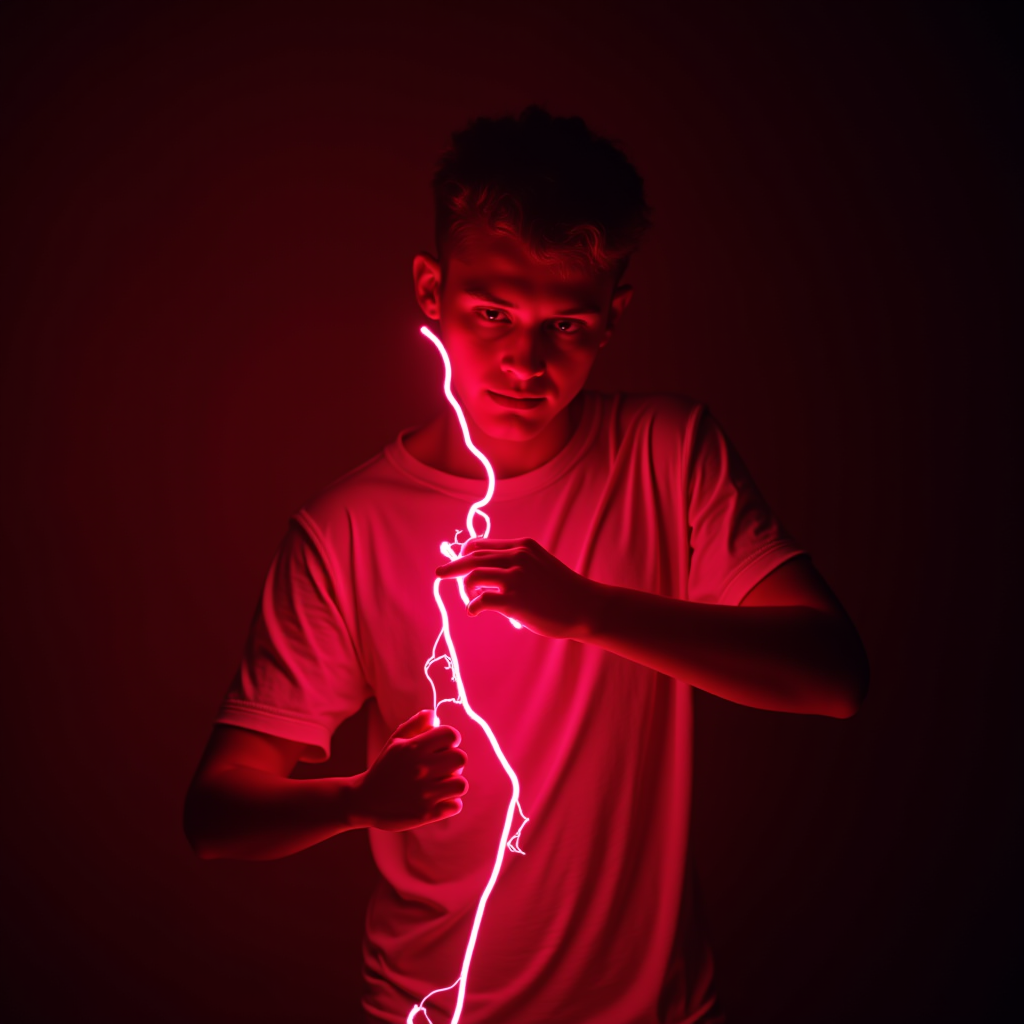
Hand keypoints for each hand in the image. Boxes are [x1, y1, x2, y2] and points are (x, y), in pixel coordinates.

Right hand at [351, 710, 467, 830]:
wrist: (365, 800)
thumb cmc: (385, 767)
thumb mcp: (395, 741)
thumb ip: (416, 724)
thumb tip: (434, 714)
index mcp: (413, 749)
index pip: (451, 735)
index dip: (451, 740)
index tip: (443, 747)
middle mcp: (420, 769)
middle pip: (460, 758)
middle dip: (454, 762)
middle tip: (443, 767)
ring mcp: (424, 793)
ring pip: (460, 784)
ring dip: (453, 784)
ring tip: (441, 785)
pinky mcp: (425, 813)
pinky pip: (455, 806)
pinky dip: (450, 804)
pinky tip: (438, 801)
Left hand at [435, 536, 596, 638]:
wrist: (586, 606)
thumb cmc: (564, 589)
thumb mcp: (540, 563)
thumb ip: (518, 562)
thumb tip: (493, 572)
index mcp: (522, 546)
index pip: (481, 545)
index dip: (464, 554)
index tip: (457, 562)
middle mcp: (516, 557)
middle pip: (471, 556)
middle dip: (453, 566)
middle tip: (440, 574)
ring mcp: (515, 578)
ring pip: (473, 576)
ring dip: (466, 589)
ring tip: (470, 599)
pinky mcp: (514, 601)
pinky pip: (481, 600)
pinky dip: (473, 606)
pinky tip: (475, 612)